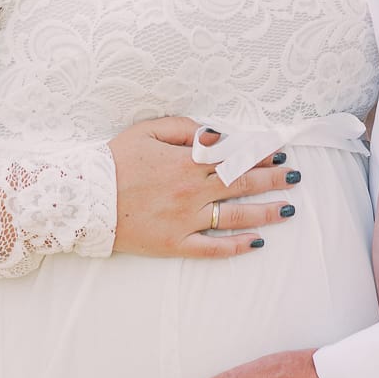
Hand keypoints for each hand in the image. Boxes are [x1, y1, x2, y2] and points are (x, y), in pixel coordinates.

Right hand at [108, 118, 297, 258]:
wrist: (83, 199)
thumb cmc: (113, 161)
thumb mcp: (147, 131)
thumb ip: (185, 129)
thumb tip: (215, 133)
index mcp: (186, 162)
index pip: (234, 156)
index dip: (259, 153)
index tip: (279, 152)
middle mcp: (191, 191)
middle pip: (241, 184)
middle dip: (273, 179)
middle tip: (295, 177)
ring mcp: (185, 220)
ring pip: (234, 217)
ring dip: (264, 212)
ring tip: (288, 209)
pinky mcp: (174, 243)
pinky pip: (211, 248)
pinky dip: (235, 247)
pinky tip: (256, 243)